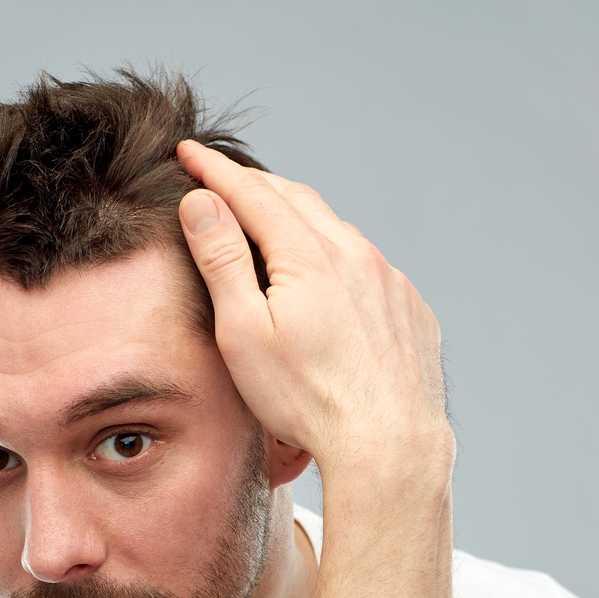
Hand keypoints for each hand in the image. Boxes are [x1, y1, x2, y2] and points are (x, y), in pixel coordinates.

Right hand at [175, 141, 451, 486]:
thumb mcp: (244, 332)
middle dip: (255, 184)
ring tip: (272, 224)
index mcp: (309, 254)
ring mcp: (390, 281)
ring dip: (300, 220)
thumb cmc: (309, 400)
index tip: (187, 152)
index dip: (214, 170)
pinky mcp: (410, 310)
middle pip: (298, 199)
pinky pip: (370, 268)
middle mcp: (356, 254)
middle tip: (223, 179)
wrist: (390, 445)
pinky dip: (340, 259)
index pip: (251, 191)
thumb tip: (201, 203)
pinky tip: (328, 281)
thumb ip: (222, 260)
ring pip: (338, 231)